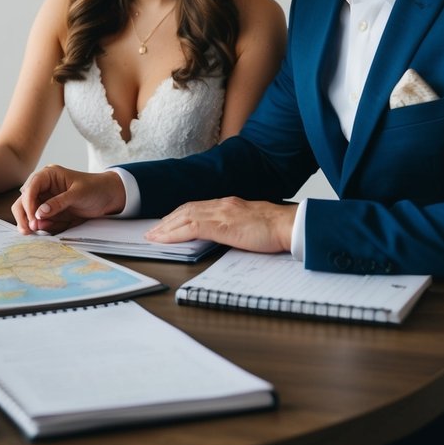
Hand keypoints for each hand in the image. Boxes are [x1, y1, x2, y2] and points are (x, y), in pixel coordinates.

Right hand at [11, 165, 125, 234]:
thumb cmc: (95, 188)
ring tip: (37, 232)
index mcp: (48, 175)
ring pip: (27, 212)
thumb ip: (58, 203)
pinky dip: (41, 227)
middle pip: (23, 201)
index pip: (31, 187)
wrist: (108, 197)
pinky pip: (39, 221)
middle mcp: (43, 187)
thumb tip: (39, 213)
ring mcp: (45, 200)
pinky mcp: (49, 212)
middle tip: (30, 230)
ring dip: (30, 223)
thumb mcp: (78, 194)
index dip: (28, 202)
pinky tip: (46, 231)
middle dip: (25, 215)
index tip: (33, 217)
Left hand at [144, 197, 295, 253]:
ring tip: (153, 236)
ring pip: (185, 216)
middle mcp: (222, 205)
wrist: (290, 225)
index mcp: (230, 204)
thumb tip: (229, 234)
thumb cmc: (277, 228)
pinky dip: (175, 233)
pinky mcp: (222, 225)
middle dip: (167, 220)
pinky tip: (165, 239)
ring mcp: (221, 213)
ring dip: (166, 227)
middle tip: (153, 231)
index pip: (197, 207)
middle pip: (187, 209)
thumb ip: (237, 225)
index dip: (179, 215)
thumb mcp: (252, 224)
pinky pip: (191, 227)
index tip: (168, 223)